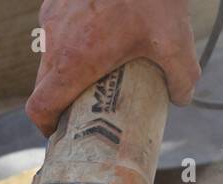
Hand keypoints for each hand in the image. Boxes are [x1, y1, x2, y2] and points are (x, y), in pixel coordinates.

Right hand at [26, 0, 200, 136]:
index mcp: (75, 61)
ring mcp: (51, 18)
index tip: (60, 132)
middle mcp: (55, 41)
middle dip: (60, 103)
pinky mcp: (55, 1)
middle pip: (43, 86)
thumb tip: (181, 98)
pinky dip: (69, 44)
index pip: (40, 106)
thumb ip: (182, 77)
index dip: (46, 127)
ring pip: (48, 58)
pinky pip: (55, 32)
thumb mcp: (175, 41)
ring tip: (95, 72)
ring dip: (65, 71)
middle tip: (84, 110)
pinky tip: (97, 37)